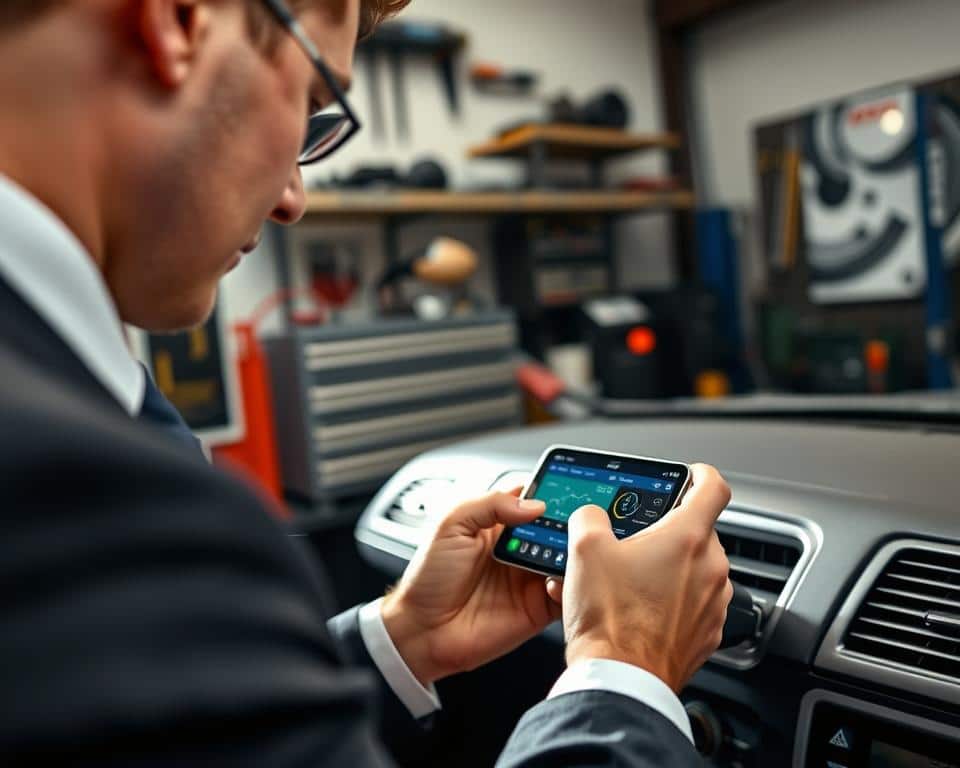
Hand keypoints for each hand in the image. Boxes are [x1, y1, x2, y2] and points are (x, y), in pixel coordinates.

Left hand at [381, 489, 561, 686]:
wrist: (421, 630)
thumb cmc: (428, 577)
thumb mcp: (451, 525)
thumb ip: (490, 504)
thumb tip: (533, 504)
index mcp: (499, 524)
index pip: (534, 500)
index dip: (553, 492)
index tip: (571, 485)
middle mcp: (519, 549)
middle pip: (558, 529)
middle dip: (571, 523)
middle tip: (580, 519)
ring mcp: (530, 578)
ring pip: (568, 559)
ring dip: (575, 552)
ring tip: (574, 547)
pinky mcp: (538, 608)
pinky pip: (566, 594)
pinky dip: (572, 586)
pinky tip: (561, 579)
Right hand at [548, 463, 732, 692]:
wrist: (620, 679)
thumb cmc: (609, 618)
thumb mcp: (584, 549)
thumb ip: (590, 517)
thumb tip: (592, 517)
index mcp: (687, 537)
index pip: (713, 486)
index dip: (700, 474)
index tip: (690, 475)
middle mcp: (710, 567)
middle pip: (697, 532)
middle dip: (666, 534)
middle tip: (633, 543)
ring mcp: (713, 603)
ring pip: (695, 569)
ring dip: (669, 569)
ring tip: (630, 582)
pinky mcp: (708, 633)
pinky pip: (694, 604)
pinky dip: (672, 601)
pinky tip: (640, 611)